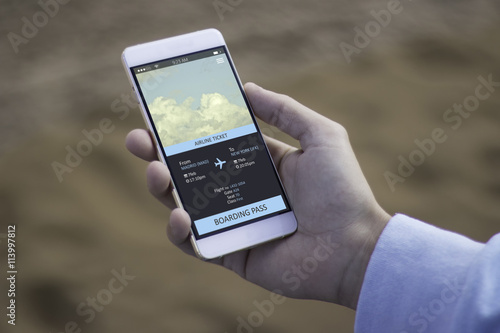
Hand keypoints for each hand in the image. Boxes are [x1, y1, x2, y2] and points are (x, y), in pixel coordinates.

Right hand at [125, 83, 390, 308]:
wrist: (353, 246)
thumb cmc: (342, 190)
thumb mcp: (320, 135)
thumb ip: (284, 109)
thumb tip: (247, 87)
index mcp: (259, 164)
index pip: (213, 143)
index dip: (186, 129)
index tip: (162, 112)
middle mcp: (242, 191)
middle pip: (190, 171)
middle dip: (159, 154)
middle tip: (138, 139)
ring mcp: (233, 222)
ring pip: (184, 204)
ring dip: (162, 187)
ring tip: (156, 171)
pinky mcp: (230, 253)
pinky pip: (194, 243)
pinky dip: (179, 231)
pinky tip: (180, 215)